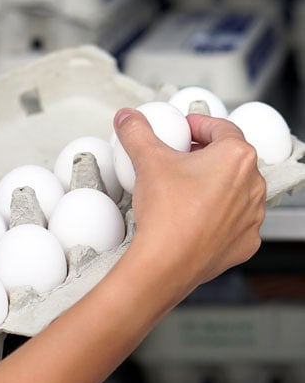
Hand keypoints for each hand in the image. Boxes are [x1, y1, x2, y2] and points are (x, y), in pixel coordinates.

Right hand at [114, 108, 265, 293]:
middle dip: (204, 154)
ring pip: (233, 189)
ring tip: (183, 189)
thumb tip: (129, 119)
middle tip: (179, 158)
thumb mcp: (147, 160)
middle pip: (229, 158)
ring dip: (212, 184)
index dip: (198, 124)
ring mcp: (251, 216)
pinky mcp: (244, 241)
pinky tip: (192, 216)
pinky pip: (233, 220)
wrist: (166, 262)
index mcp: (237, 157)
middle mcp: (252, 185)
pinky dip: (216, 214)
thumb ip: (137, 132)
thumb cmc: (167, 214)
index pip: (221, 127)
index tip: (183, 130)